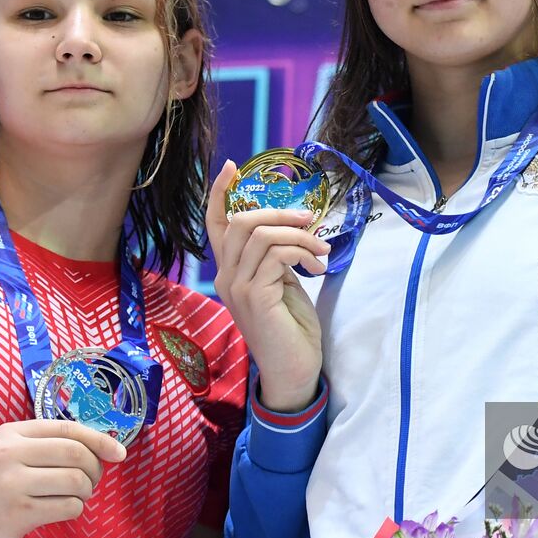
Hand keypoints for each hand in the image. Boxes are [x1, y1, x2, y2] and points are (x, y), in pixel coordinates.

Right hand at [0, 419, 125, 537]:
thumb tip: (101, 446)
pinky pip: (69, 507)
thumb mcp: (7, 455)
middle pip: (78, 454)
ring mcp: (12, 484)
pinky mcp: (17, 514)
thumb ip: (44, 446)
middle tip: (88, 483)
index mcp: (11, 433)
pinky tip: (59, 512)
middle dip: (95, 470)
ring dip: (85, 493)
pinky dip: (74, 510)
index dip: (101, 439)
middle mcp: (10, 453)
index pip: (69, 429)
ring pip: (77, 481)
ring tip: (73, 498)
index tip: (120, 453)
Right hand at [207, 160, 326, 411]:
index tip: (232, 167)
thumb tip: (294, 227)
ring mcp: (236, 287)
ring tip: (322, 250)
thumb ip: (278, 257)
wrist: (294, 371)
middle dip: (280, 213)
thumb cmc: (292, 329)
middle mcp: (226, 278)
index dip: (219, 193)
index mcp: (230, 272)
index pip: (215, 225)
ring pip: (261, 234)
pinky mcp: (254, 296)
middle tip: (312, 221)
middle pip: (240, 221)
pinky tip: (317, 268)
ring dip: (299, 235)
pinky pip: (276, 254)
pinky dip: (302, 251)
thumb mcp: (284, 283)